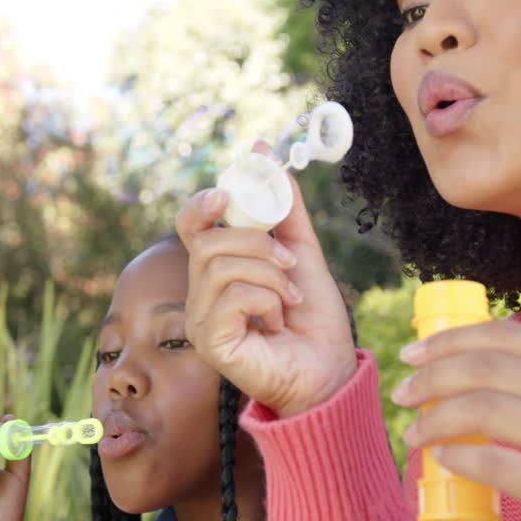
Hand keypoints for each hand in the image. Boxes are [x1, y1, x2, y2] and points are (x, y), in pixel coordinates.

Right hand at [175, 148, 356, 416]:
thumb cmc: (313, 317)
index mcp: (217, 268)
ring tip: (290, 297)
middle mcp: (200, 292)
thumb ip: (283, 206)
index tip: (231, 192)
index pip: (191, 224)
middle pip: (207, 239)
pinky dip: (265, 299)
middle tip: (289, 263)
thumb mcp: (301, 249)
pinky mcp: (209, 342)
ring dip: (269, 273)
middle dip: (257, 242)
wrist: (329, 368)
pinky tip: (277, 320)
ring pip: (220, 265)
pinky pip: (230, 296)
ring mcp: (200, 319)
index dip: (205, 201)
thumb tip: (264, 152)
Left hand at [393, 320, 520, 520]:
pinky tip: (442, 458)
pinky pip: (494, 463)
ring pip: (484, 410)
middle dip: (431, 378)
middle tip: (403, 394)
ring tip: (415, 432)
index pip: (504, 335)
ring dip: (434, 419)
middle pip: (486, 369)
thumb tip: (461, 358)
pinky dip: (456, 457)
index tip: (413, 352)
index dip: (449, 339)